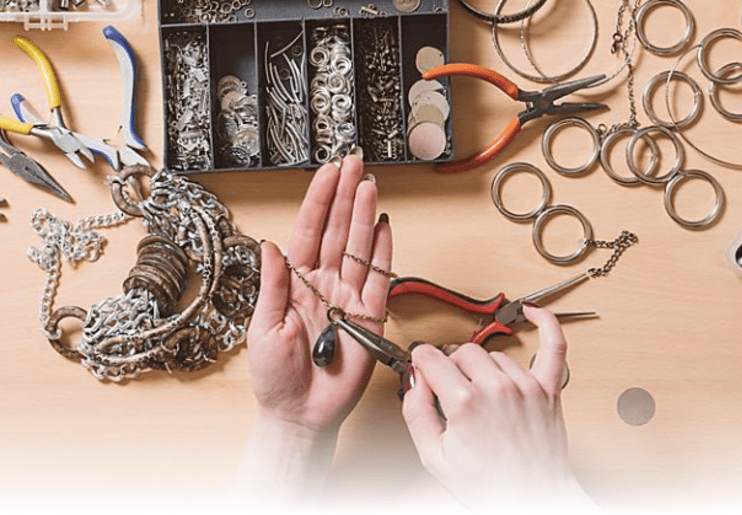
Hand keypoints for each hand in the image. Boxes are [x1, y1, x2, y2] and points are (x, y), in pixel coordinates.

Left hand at [246, 156, 392, 434]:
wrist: (299, 413)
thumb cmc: (275, 377)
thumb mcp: (263, 327)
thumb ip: (273, 284)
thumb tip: (271, 245)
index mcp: (296, 282)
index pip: (310, 230)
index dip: (319, 199)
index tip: (328, 172)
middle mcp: (324, 284)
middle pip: (338, 230)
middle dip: (345, 195)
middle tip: (354, 165)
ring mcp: (348, 298)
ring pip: (360, 248)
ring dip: (365, 215)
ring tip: (369, 185)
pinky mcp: (369, 317)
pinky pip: (379, 279)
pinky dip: (383, 253)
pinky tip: (384, 227)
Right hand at [401, 306, 594, 510]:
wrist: (531, 500)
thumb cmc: (489, 486)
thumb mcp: (434, 456)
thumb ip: (415, 411)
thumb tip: (413, 381)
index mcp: (465, 402)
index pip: (431, 358)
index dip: (420, 362)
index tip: (420, 366)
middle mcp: (497, 388)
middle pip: (462, 352)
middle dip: (449, 364)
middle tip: (448, 386)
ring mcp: (526, 386)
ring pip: (494, 354)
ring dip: (483, 365)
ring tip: (480, 392)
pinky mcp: (549, 390)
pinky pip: (553, 347)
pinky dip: (546, 324)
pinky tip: (532, 312)